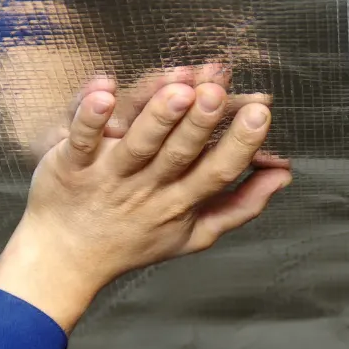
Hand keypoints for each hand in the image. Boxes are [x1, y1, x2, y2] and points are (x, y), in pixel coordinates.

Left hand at [0, 77, 292, 331]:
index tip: (261, 113)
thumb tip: (283, 174)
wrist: (64, 260)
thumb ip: (242, 204)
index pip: (218, 172)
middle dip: (200, 124)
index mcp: (181, 202)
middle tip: (218, 93)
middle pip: (179, 155)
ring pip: (137, 146)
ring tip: (177, 91)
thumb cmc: (135, 241)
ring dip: (157, 118)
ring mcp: (109, 177)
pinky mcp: (71, 166)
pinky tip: (103, 89)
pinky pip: (82, 139)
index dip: (241, 144)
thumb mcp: (197, 233)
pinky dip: (91, 116)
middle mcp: (148, 190)